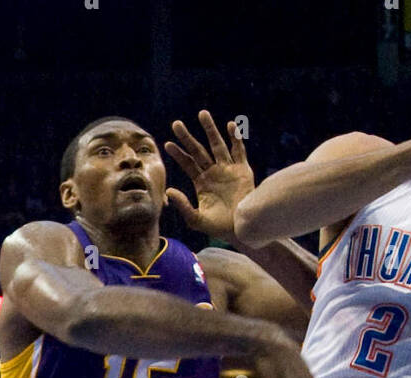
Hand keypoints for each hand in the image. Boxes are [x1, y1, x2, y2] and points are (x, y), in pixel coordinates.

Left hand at [164, 111, 253, 241]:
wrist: (241, 229)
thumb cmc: (219, 227)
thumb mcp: (197, 220)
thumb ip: (183, 206)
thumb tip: (169, 190)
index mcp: (202, 182)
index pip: (187, 164)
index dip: (178, 154)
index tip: (167, 144)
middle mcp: (214, 172)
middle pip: (199, 150)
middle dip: (188, 137)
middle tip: (176, 124)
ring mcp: (228, 169)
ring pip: (217, 145)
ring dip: (210, 130)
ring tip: (202, 114)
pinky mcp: (243, 170)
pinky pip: (239, 151)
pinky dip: (235, 138)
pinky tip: (230, 125)